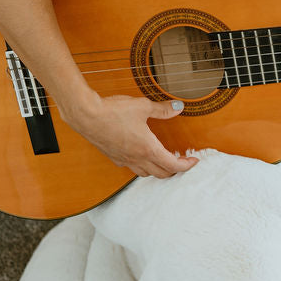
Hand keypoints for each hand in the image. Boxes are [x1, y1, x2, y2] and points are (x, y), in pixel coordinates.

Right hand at [62, 93, 197, 177]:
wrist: (86, 115)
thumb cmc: (113, 111)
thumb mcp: (143, 106)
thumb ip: (162, 109)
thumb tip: (178, 107)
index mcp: (148, 149)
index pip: (173, 165)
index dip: (187, 165)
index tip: (194, 161)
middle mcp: (137, 158)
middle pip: (162, 174)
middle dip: (175, 169)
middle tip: (182, 161)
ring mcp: (124, 160)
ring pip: (146, 174)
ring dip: (158, 170)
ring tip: (164, 159)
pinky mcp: (113, 157)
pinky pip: (131, 168)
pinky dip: (142, 166)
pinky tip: (141, 155)